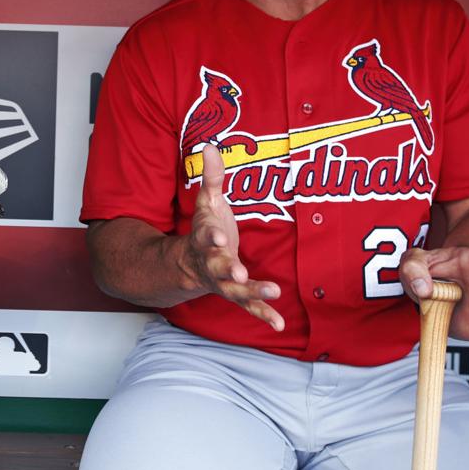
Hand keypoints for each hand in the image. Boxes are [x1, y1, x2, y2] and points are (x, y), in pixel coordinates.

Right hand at [181, 145, 282, 330]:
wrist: (189, 264)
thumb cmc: (205, 228)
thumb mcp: (206, 202)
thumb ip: (210, 176)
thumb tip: (209, 145)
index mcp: (204, 238)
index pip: (206, 237)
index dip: (212, 237)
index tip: (219, 237)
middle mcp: (211, 263)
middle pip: (218, 267)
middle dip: (228, 269)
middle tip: (238, 272)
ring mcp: (223, 282)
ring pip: (235, 290)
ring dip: (252, 293)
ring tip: (272, 293)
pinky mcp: (235, 293)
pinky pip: (249, 307)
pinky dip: (263, 314)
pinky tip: (279, 323)